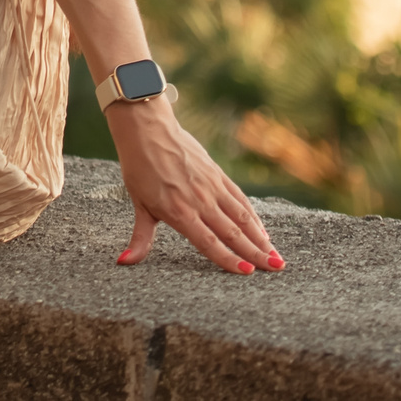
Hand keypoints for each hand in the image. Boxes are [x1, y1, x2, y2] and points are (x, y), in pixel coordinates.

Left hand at [106, 97, 279, 273]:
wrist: (148, 129)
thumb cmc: (139, 168)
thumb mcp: (138, 205)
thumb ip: (140, 238)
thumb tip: (124, 262)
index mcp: (179, 212)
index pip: (208, 242)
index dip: (228, 259)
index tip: (248, 272)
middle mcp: (199, 201)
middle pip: (232, 232)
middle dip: (256, 253)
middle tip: (275, 269)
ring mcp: (211, 186)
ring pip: (242, 216)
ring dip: (261, 238)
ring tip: (276, 257)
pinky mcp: (217, 174)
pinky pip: (239, 199)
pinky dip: (253, 216)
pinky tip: (262, 230)